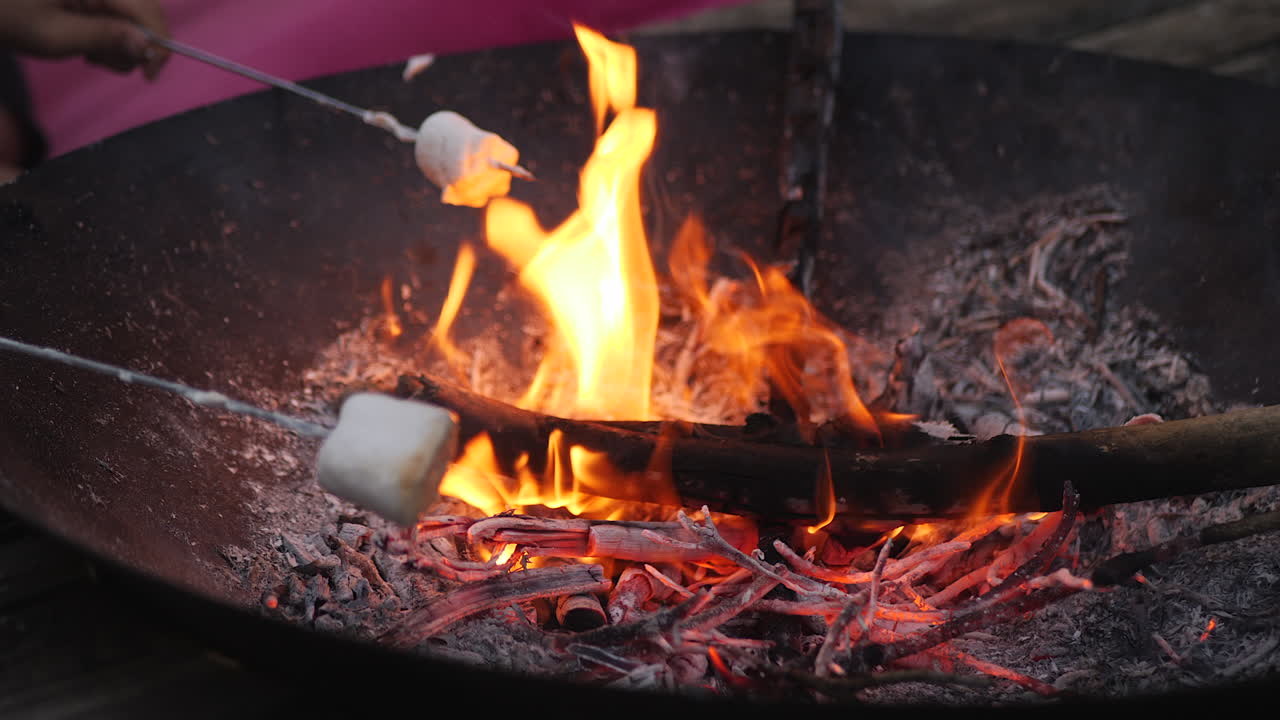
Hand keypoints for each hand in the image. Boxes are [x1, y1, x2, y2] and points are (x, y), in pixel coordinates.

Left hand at [0, 0, 170, 78]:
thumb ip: (104, 37)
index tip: (149, 74)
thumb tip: (147, 45)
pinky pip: (122, 14)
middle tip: (100, 61)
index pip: (147, 9)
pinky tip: (89, 41)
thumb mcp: (55, 34)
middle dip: (135, 44)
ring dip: (121, 43)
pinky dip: (112, 34)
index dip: (158, 43)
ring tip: (89, 53)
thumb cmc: (10, 16)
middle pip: (146, 12)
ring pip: (136, 17)